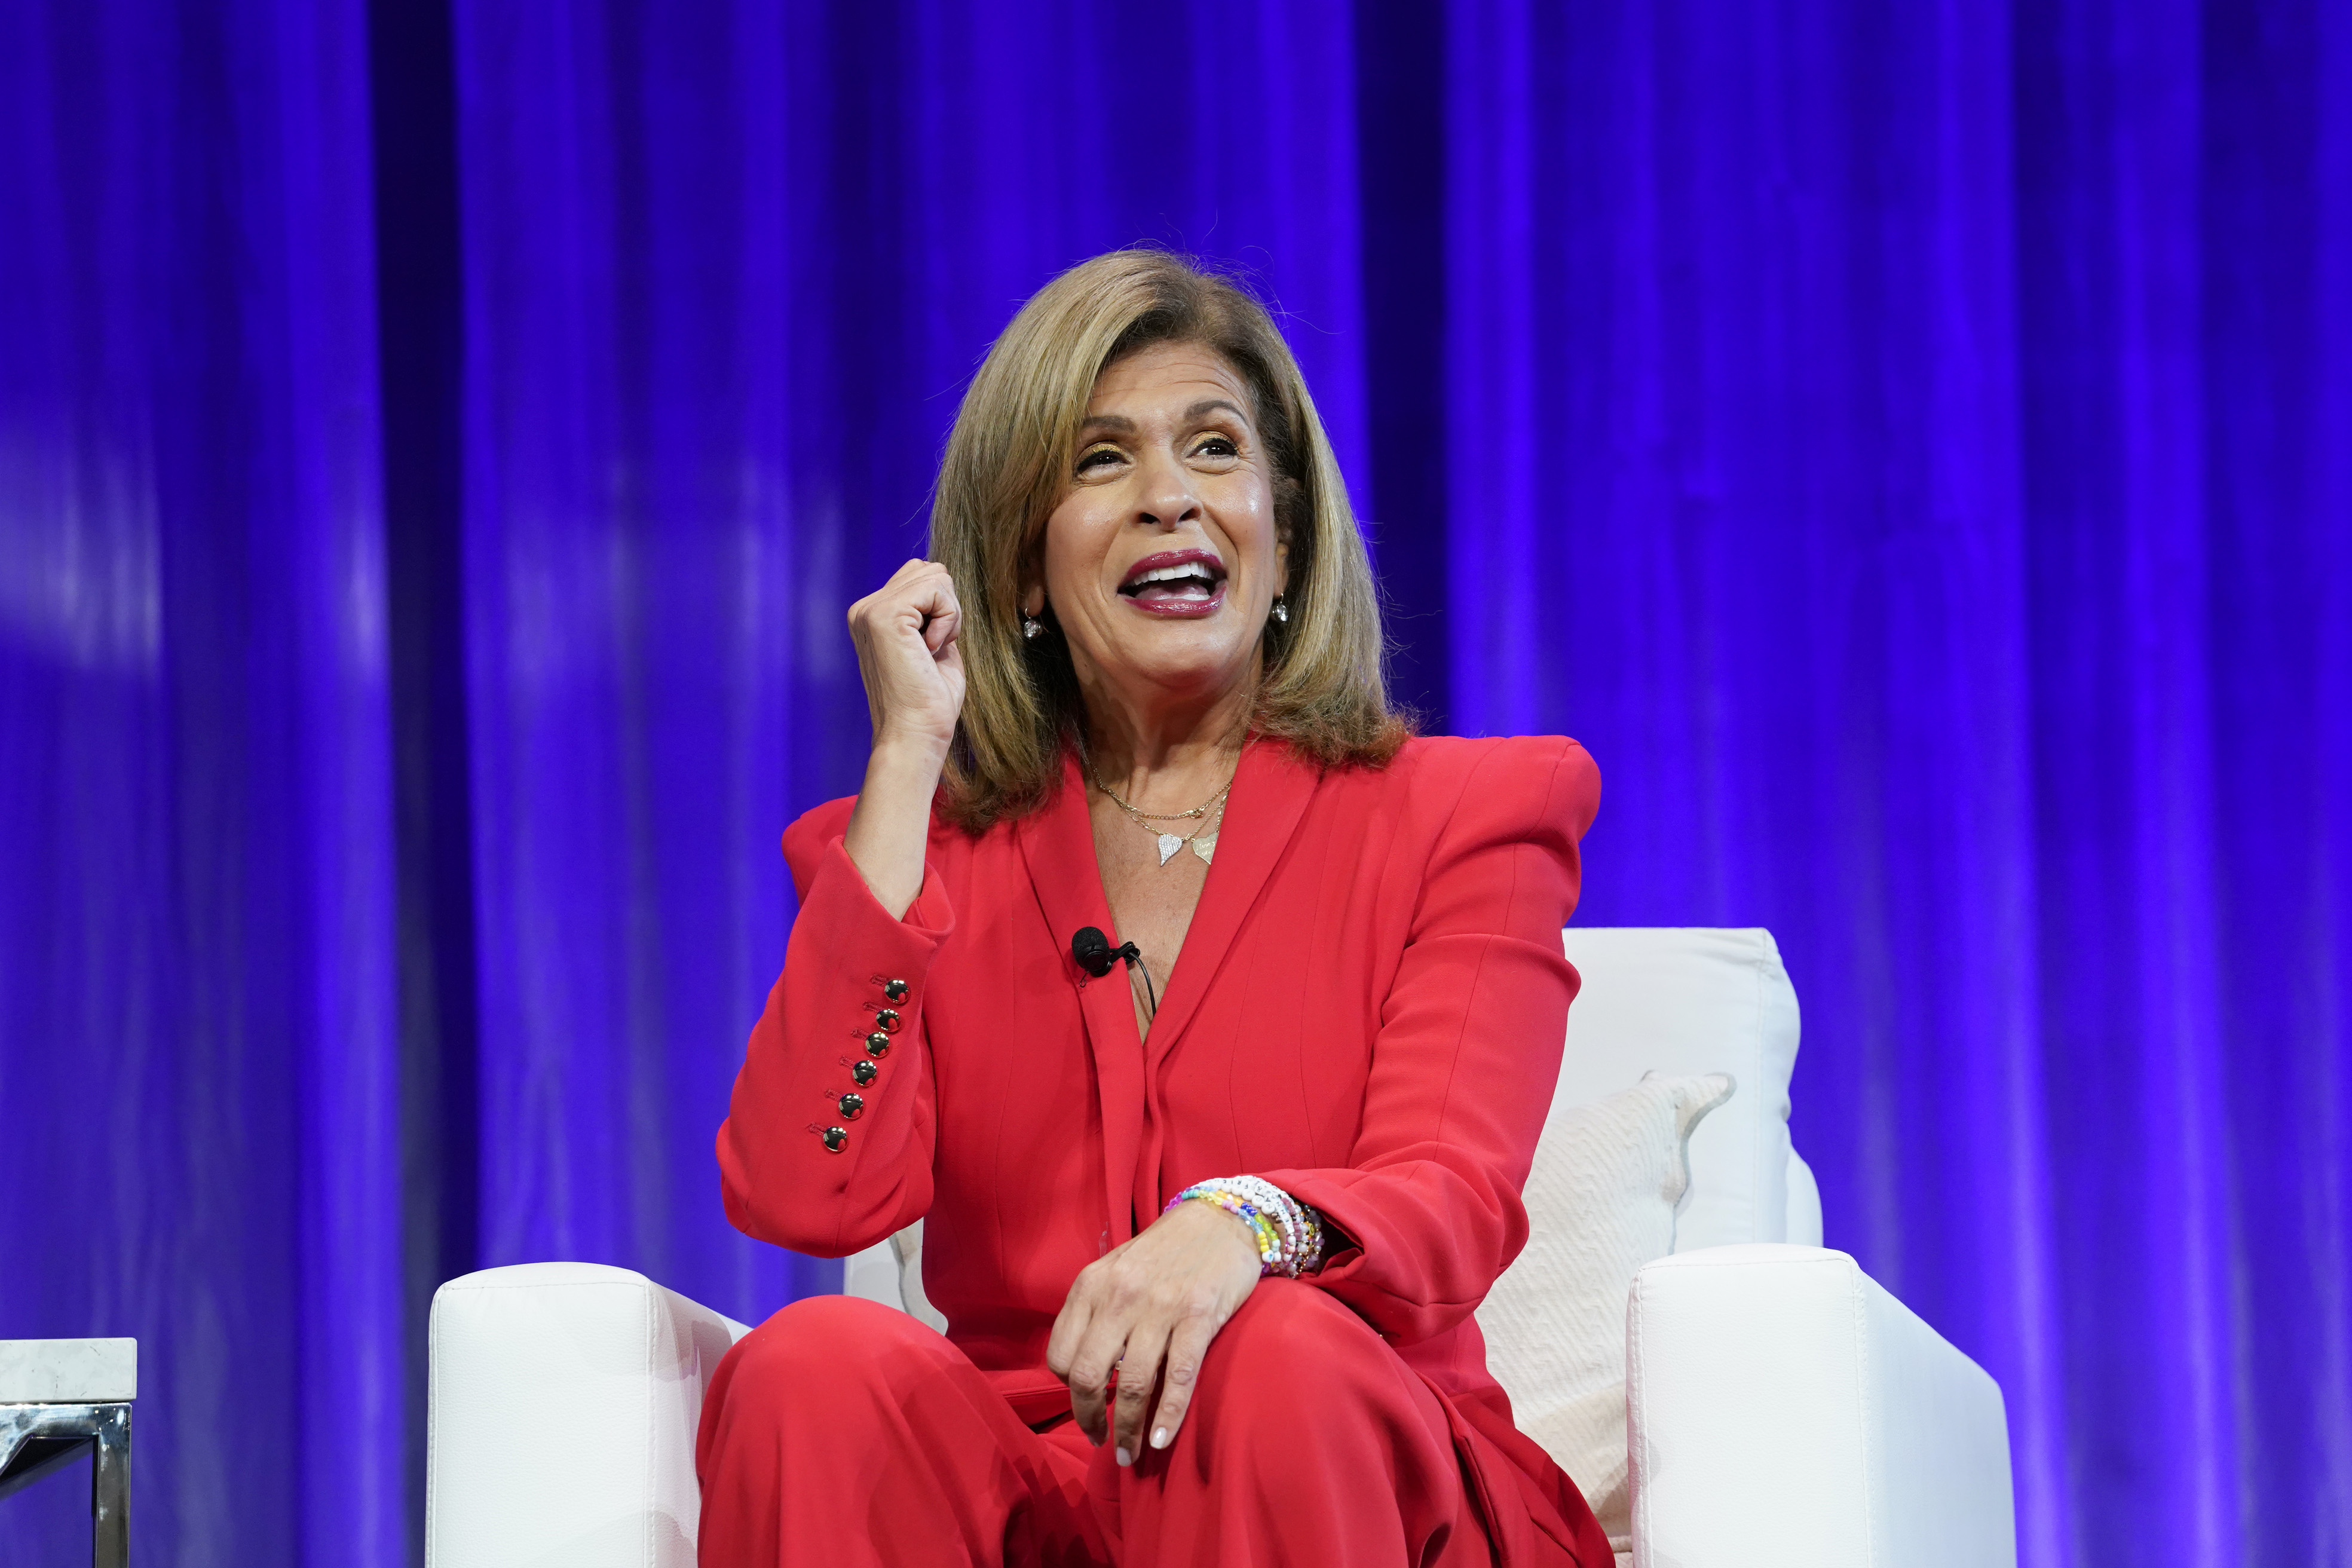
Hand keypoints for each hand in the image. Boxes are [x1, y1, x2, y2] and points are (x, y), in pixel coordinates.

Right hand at [847, 558, 966, 758]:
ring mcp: (870, 610)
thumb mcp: (934, 645)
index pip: (919, 577)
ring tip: (931, 651)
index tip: (932, 649)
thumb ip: (932, 613)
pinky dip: (947, 619)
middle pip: (929, 570)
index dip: (942, 608)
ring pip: (936, 576)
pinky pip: (937, 589)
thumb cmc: (929, 702)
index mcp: (872, 616)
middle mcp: (865, 609)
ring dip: (949, 614)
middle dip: (947, 607)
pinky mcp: (884, 616)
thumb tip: (944, 584)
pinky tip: (930, 650)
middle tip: (934, 649)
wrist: (914, 735)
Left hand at [1045, 1198, 1262, 1464]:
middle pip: (1088, 1375)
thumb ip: (1096, 1313)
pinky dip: (1168, 1416)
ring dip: (1128, 1429)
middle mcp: (1119, 1295)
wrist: (1219, 1220)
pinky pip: (1178, 1377)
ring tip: (1130, 1453)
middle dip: (1090, 1418)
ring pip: (1131, 1384)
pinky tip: (1160, 1439)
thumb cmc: (1164, 1253)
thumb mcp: (1116, 1272)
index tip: (1086, 1405)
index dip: (1069, 1390)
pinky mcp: (1198, 1315)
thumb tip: (1086, 1374)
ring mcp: (1160, 1306)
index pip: (1061, 1355)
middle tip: (1101, 1441)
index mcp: (1091, 1285)